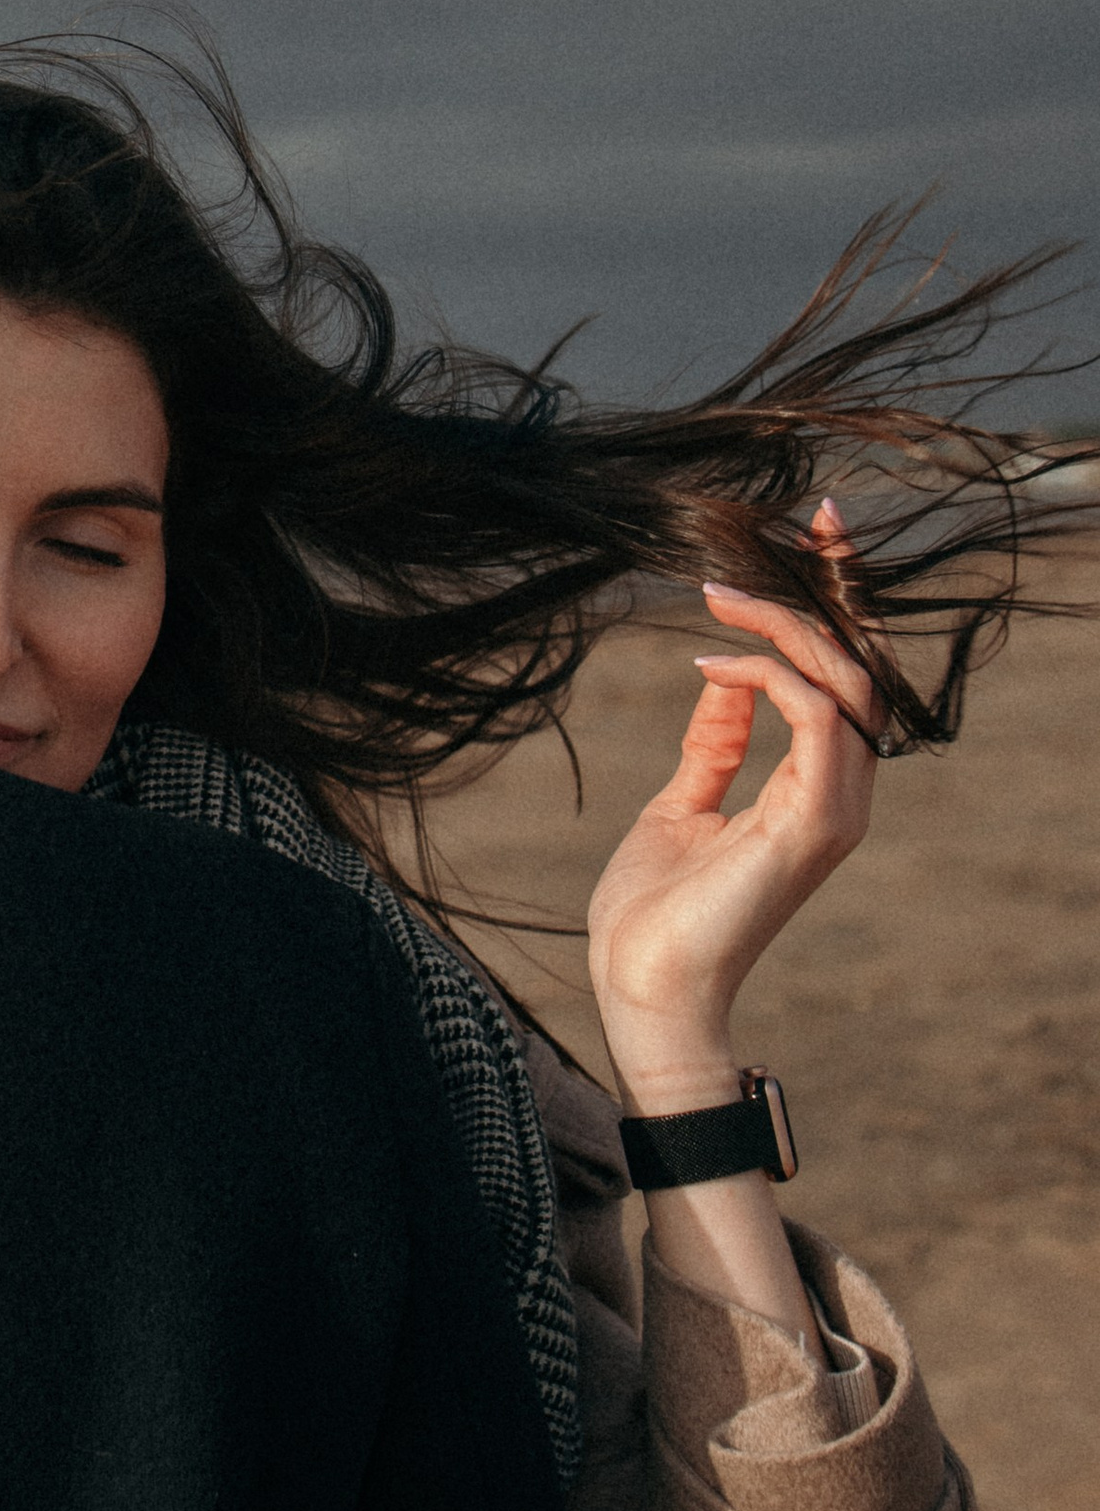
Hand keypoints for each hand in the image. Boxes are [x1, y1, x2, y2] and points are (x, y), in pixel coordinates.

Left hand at [585, 504, 879, 1109]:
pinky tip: (713, 659)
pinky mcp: (813, 822)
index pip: (847, 681)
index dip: (839, 607)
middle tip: (810, 522)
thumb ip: (713, 743)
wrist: (644, 987)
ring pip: (847, 683)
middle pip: (865, 670)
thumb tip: (722, 673)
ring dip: (787, 624)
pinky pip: (814, 715)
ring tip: (720, 595)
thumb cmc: (654, 913)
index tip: (818, 536)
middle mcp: (842, 795)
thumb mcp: (681, 803)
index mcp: (818, 789)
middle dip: (841, 590)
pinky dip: (766, 673)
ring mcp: (836, 810)